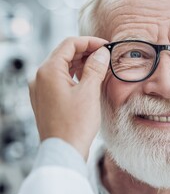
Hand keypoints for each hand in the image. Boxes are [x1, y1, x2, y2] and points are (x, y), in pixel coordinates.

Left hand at [29, 37, 109, 159]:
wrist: (64, 151)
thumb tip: (101, 52)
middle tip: (106, 56)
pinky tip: (88, 80)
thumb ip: (95, 68)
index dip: (89, 42)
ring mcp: (40, 89)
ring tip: (100, 67)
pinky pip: (60, 79)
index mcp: (48, 71)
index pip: (69, 44)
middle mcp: (40, 77)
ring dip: (81, 64)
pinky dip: (75, 76)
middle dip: (86, 52)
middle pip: (64, 54)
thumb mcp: (89, 92)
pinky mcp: (45, 99)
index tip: (106, 46)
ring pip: (62, 67)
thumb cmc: (75, 124)